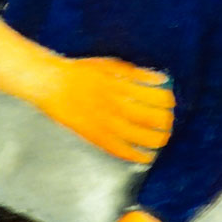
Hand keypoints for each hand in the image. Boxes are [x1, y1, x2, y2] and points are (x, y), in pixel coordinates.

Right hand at [35, 57, 173, 163]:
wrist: (52, 84)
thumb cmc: (81, 72)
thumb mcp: (110, 64)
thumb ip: (136, 73)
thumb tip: (160, 79)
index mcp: (122, 85)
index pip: (157, 97)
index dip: (168, 102)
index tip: (169, 103)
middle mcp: (117, 105)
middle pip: (153, 118)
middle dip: (165, 122)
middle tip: (168, 123)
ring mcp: (107, 123)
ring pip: (141, 137)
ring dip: (156, 140)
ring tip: (162, 140)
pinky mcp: (96, 137)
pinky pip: (121, 151)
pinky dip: (136, 156)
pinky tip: (145, 157)